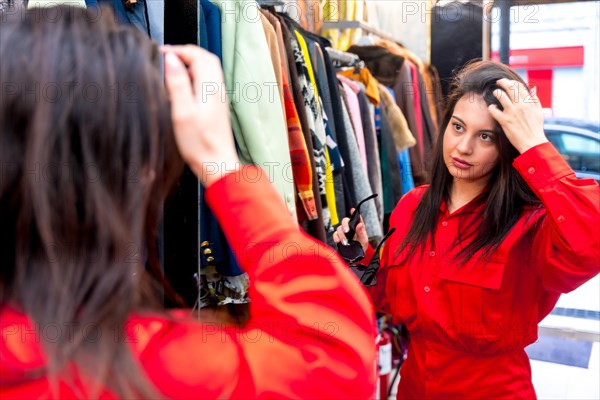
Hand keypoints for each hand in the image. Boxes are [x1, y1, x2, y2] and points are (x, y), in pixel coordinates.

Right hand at [162, 45, 239, 186]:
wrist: (217, 166)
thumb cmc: (200, 145)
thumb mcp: (182, 112)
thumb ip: (177, 84)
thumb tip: (171, 60)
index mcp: (210, 88)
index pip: (198, 55)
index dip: (178, 50)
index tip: (160, 53)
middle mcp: (217, 90)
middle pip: (205, 59)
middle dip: (185, 53)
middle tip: (165, 57)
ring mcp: (218, 99)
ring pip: (207, 71)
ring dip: (189, 65)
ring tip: (170, 70)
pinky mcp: (215, 108)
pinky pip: (206, 84)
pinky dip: (193, 78)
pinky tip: (180, 89)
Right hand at [332, 209, 368, 251]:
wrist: (355, 256)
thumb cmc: (361, 246)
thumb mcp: (364, 240)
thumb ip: (361, 232)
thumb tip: (360, 224)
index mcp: (357, 226)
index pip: (356, 217)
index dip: (354, 213)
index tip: (352, 210)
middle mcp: (350, 227)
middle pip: (345, 221)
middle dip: (345, 225)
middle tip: (347, 231)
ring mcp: (343, 232)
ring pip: (339, 228)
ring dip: (341, 235)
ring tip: (345, 242)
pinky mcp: (338, 237)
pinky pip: (335, 234)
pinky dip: (336, 237)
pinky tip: (338, 241)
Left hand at [488, 78, 547, 153]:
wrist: (532, 142)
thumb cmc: (536, 128)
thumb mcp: (539, 112)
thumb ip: (535, 99)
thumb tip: (532, 89)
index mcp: (529, 102)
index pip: (519, 86)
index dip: (512, 82)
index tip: (508, 82)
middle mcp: (520, 105)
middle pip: (509, 87)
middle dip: (503, 82)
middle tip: (499, 82)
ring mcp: (512, 112)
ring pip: (501, 96)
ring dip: (497, 92)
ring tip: (495, 93)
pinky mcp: (505, 121)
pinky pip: (494, 110)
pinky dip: (491, 107)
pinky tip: (492, 108)